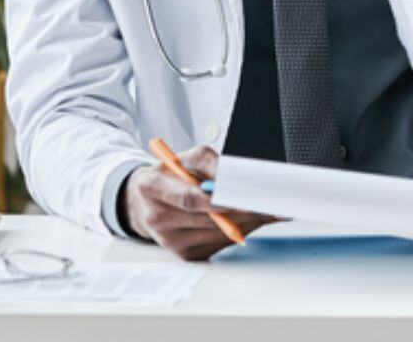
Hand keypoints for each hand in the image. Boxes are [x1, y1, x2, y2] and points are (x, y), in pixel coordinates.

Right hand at [121, 145, 276, 260]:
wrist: (145, 201)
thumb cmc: (171, 175)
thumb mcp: (188, 158)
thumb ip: (213, 164)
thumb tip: (240, 179)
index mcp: (152, 186)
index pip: (189, 198)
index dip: (218, 201)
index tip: (244, 196)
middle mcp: (156, 217)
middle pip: (205, 220)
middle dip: (240, 212)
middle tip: (266, 203)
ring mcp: (168, 241)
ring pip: (215, 235)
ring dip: (243, 224)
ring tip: (263, 210)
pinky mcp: (182, 255)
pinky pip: (216, 246)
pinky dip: (235, 234)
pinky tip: (247, 222)